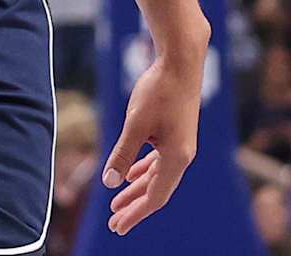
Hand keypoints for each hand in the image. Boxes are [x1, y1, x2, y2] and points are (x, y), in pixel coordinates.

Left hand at [102, 47, 203, 234]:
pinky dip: (143, 171)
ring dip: (136, 189)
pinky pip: (158, 162)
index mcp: (176, 158)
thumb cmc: (158, 91)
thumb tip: (109, 182)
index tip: (118, 226)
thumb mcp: (135, 123)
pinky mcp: (174, 134)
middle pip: (156, 191)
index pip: (154, 196)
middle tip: (114, 223)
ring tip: (116, 203)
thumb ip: (123, 153)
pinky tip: (129, 176)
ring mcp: (179, 145)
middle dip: (134, 207)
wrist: (180, 63)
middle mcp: (182, 156)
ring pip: (156, 177)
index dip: (136, 213)